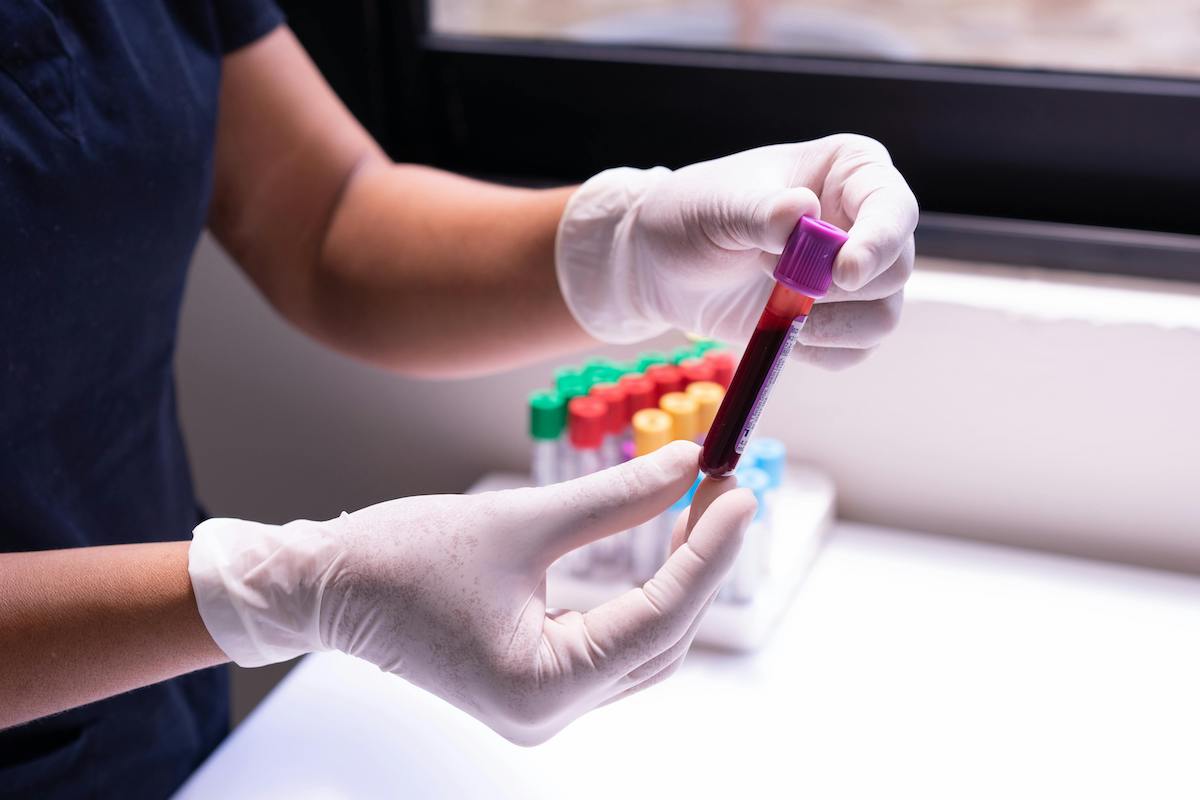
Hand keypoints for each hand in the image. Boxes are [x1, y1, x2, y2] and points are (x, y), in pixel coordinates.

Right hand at [188, 441, 754, 743]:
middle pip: (660, 639)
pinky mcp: (535, 684)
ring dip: (677, 580)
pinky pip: (611, 645)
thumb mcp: (520, 519)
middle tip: (724, 486)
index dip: (709, 551)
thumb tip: (688, 466)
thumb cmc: (398, 557)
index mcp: (540, 686)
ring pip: (643, 647)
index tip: (741, 492)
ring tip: (702, 507)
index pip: (658, 618)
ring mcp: (541, 706)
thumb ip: (614, 499)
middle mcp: (547, 714)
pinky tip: (660, 544)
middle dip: (700, 563)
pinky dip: (642, 596)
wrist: (324, 587)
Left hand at [556, 135, 918, 367]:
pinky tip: (778, 328)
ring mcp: (854, 275)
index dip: (879, 243)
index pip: (893, 208)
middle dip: (836, 289)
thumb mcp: (718, 207)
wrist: (662, 264)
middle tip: (773, 276)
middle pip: (895, 269)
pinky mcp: (836, 320)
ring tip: (772, 303)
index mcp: (850, 172)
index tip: (843, 273)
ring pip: (882, 317)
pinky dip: (816, 349)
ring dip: (826, 325)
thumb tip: (802, 213)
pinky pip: (852, 351)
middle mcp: (864, 222)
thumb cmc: (691, 216)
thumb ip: (762, 213)